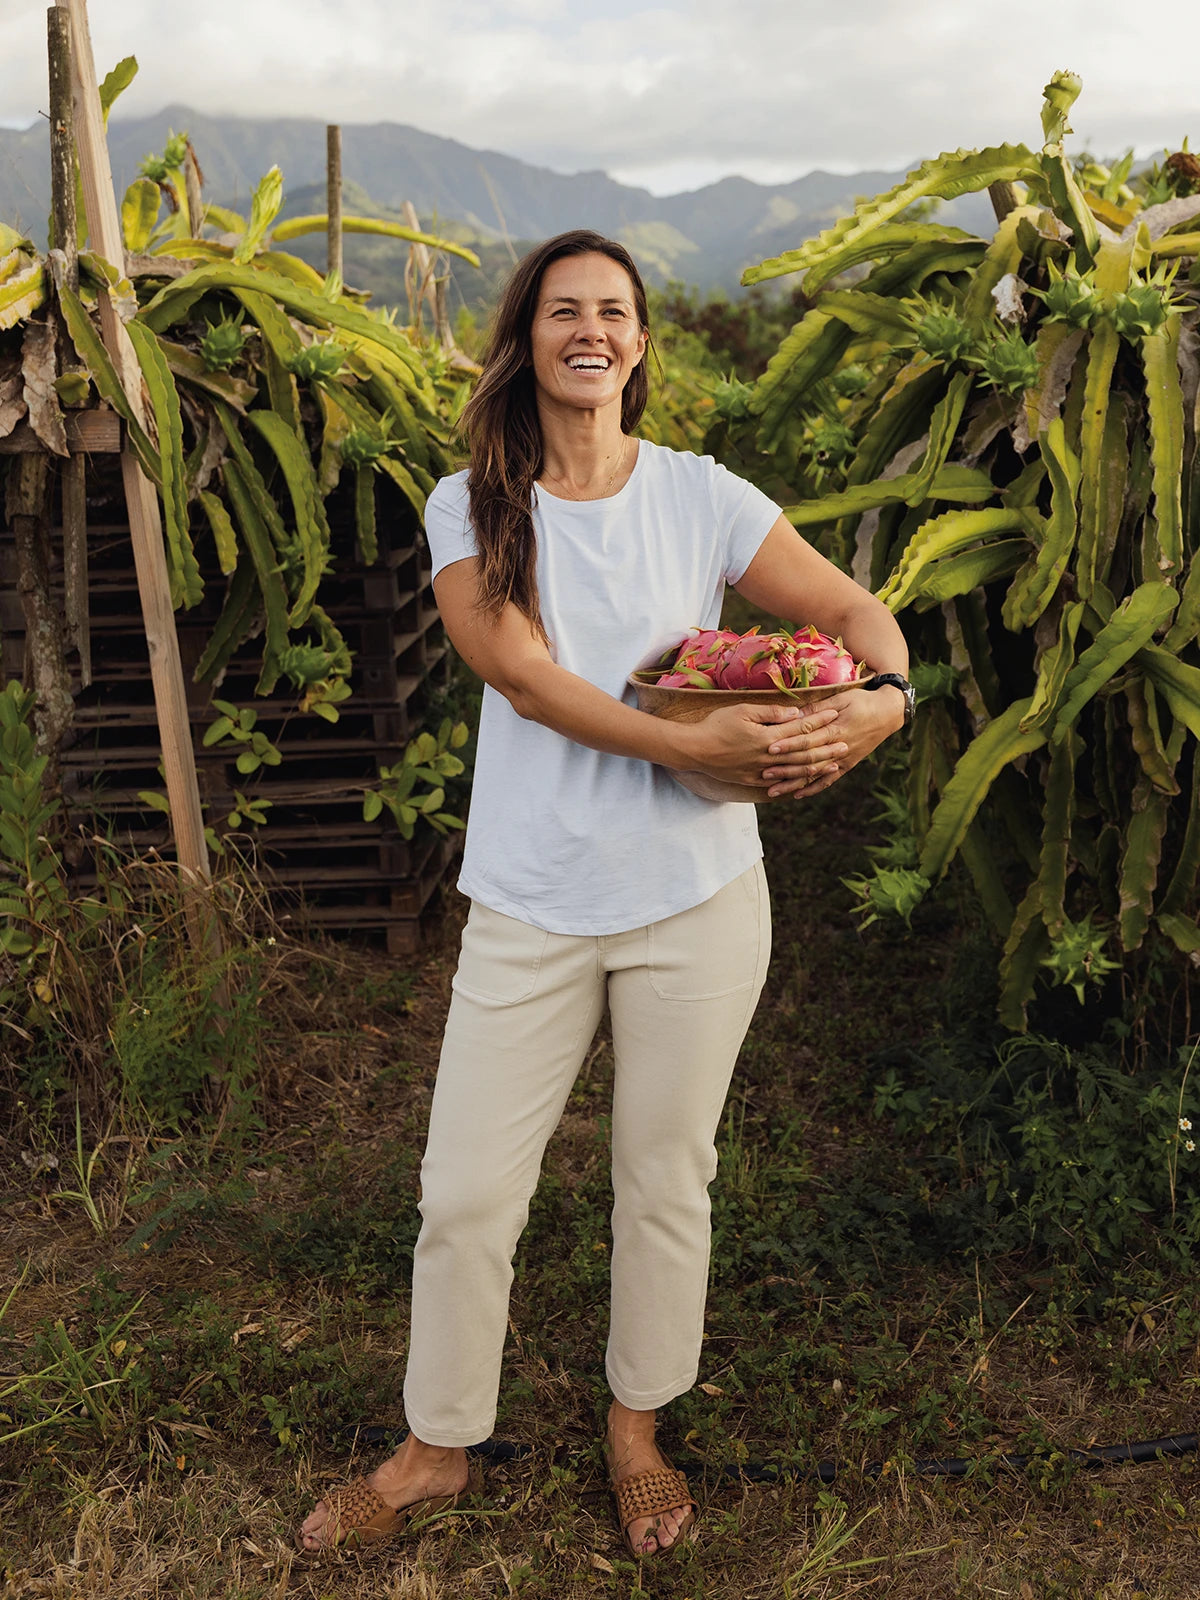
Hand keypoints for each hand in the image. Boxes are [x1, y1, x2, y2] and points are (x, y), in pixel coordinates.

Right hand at [673, 703, 848, 791]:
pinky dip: (796, 782)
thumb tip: (795, 713)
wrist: (694, 750)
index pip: (800, 727)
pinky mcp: (752, 781)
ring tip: (834, 764)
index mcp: (767, 737)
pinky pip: (780, 783)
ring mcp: (761, 772)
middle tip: (846, 743)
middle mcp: (768, 757)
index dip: (820, 720)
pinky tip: (807, 781)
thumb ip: (771, 712)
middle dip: (827, 747)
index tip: (836, 712)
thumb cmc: (716, 725)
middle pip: (804, 752)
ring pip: (795, 771)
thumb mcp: (742, 711)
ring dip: (817, 766)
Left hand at [760, 685, 904, 797]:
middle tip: (764, 773)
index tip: (770, 748)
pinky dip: (813, 788)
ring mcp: (844, 759)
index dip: (789, 744)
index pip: (808, 739)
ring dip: (794, 783)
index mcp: (836, 729)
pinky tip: (797, 794)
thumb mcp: (841, 698)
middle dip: (785, 768)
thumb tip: (793, 714)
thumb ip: (817, 709)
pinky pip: (829, 780)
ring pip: (815, 774)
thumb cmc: (862, 700)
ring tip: (773, 790)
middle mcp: (839, 747)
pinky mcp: (848, 765)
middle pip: (808, 760)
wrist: (888, 713)